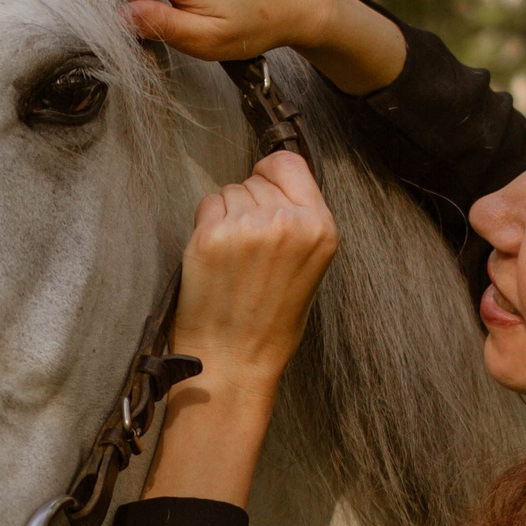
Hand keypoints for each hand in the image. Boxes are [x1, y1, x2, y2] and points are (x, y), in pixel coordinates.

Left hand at [143, 151, 338, 507]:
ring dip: (225, 215)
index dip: (271, 173)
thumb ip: (299, 222)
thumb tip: (274, 183)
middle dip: (249, 202)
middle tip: (247, 247)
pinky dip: (206, 225)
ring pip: (229, 191)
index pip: (291, 164)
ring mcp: (247, 227)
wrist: (234, 361)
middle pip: (257, 179)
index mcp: (320, 228)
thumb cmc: (270, 322)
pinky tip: (214, 258)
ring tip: (232, 259)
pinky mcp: (211, 236)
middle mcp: (287, 222)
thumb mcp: (309, 267)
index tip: (263, 187)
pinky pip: (207, 205)